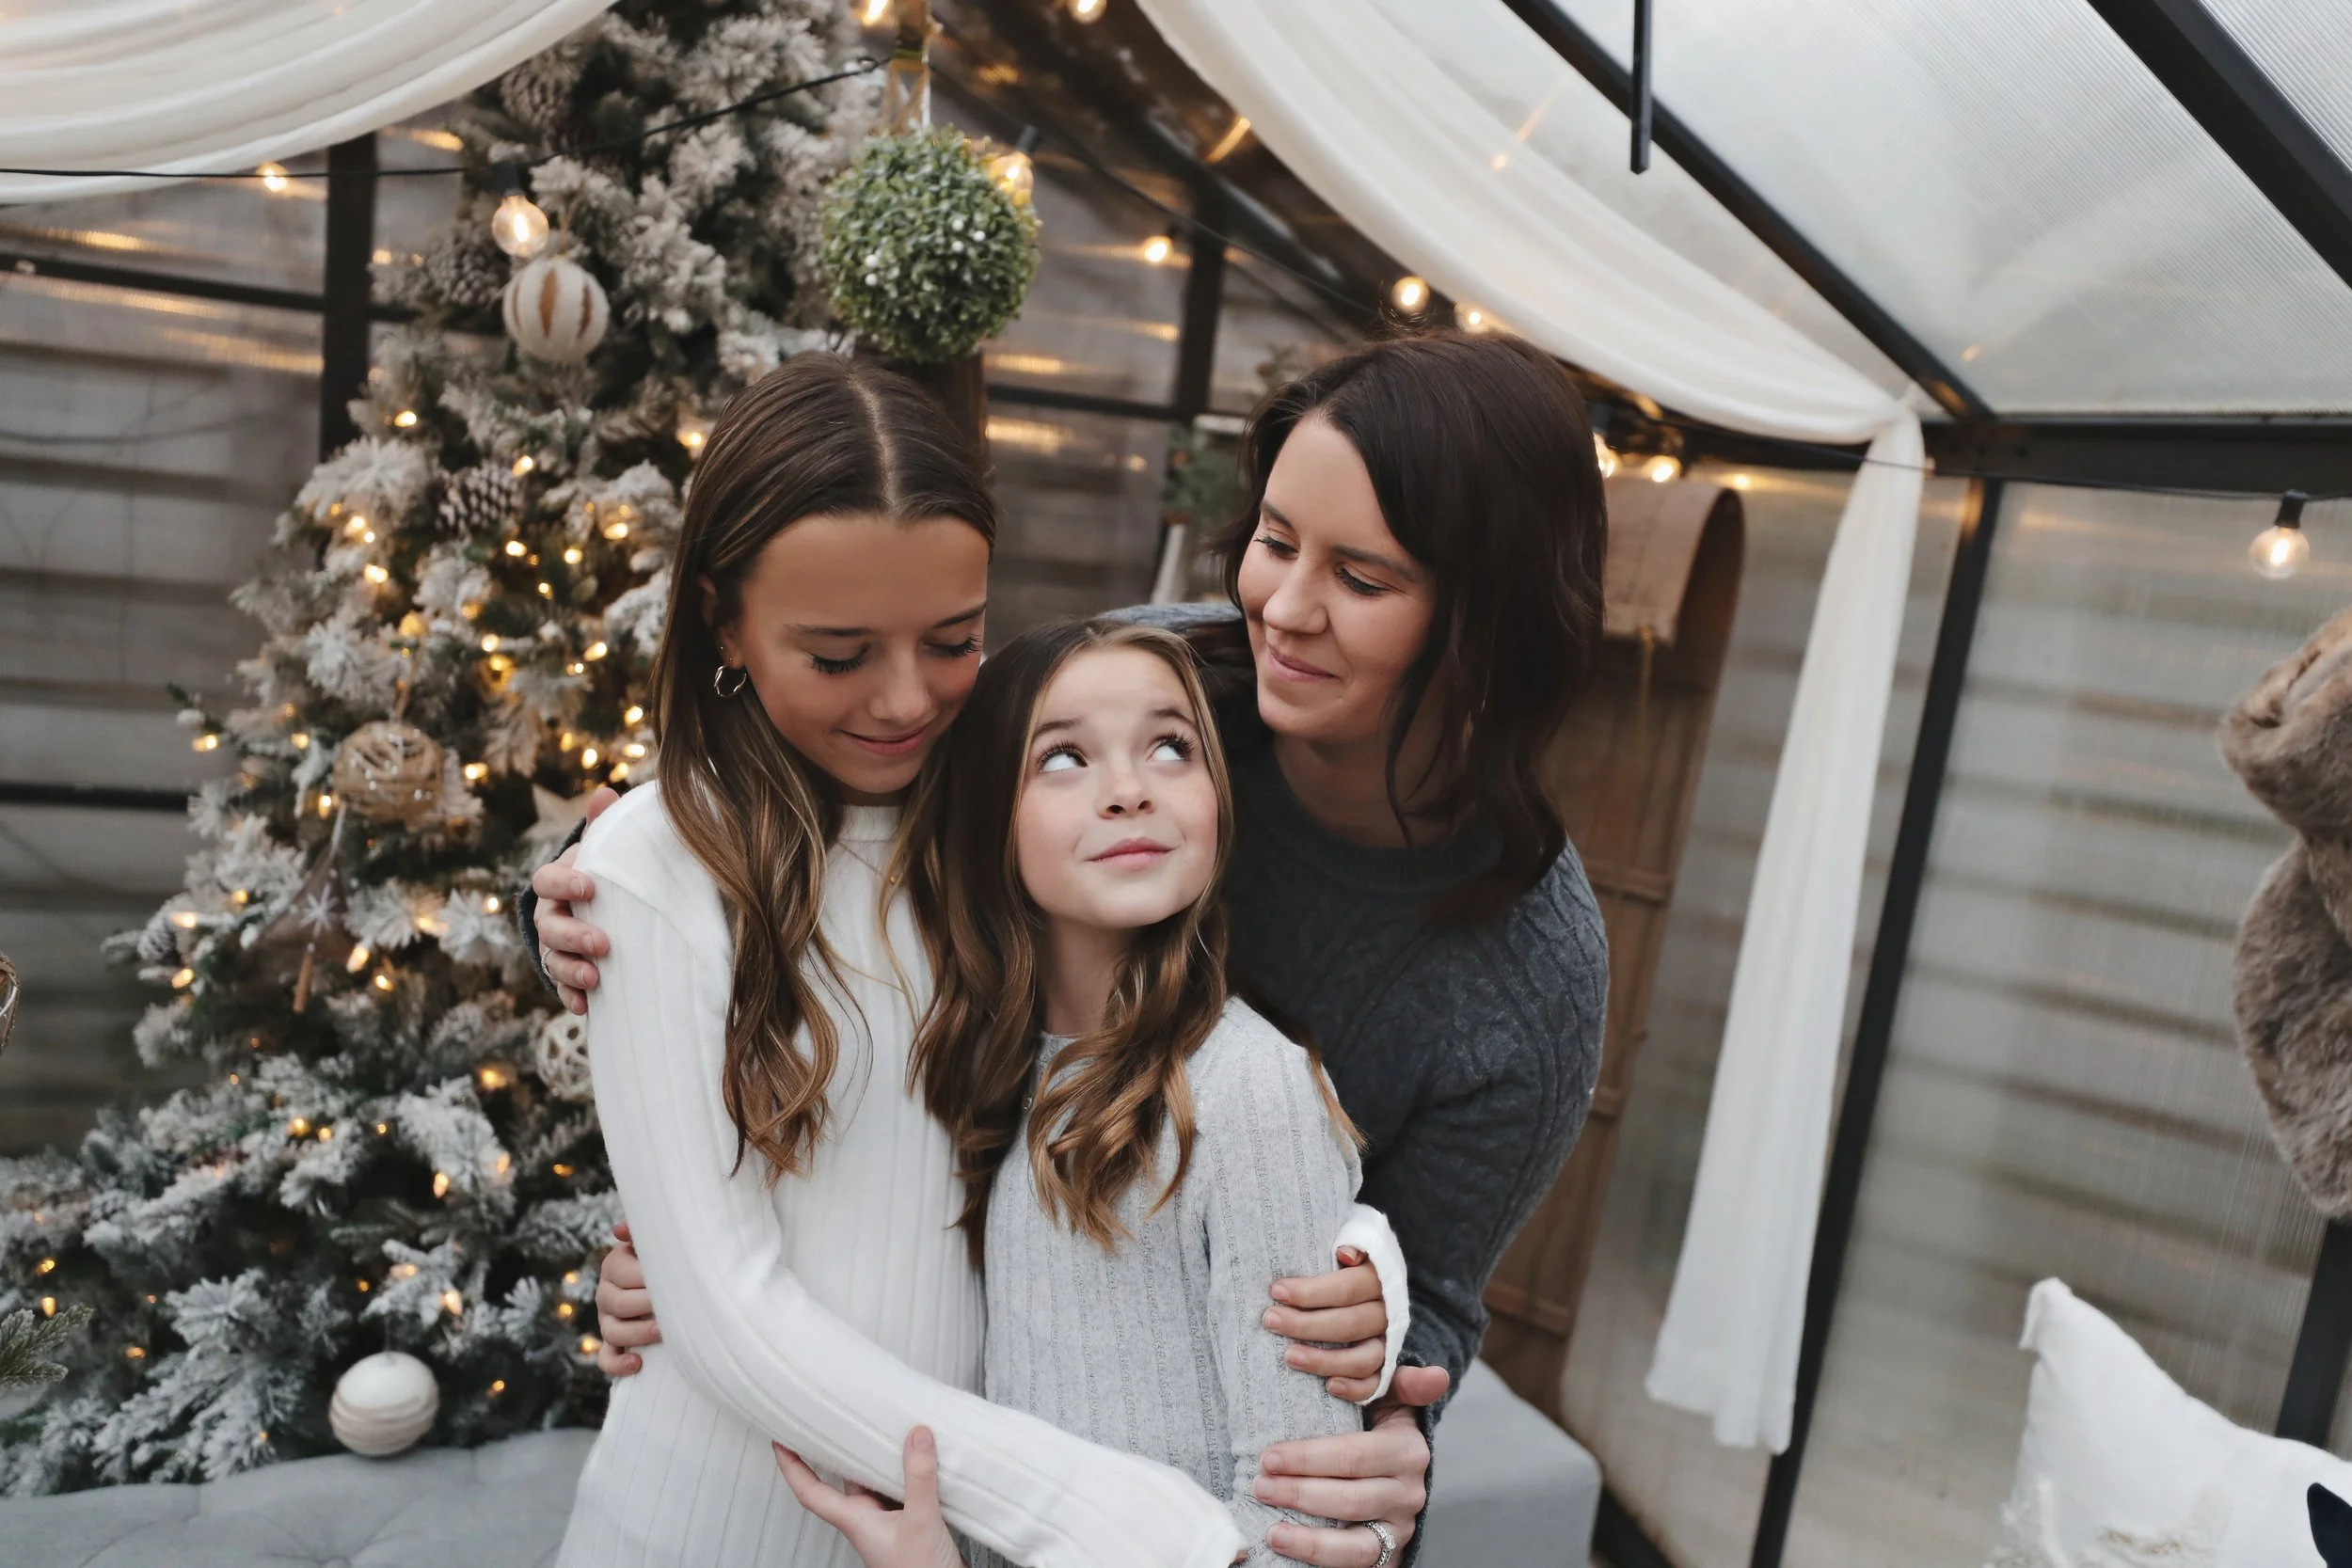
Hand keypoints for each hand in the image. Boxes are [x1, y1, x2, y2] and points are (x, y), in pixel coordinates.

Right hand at [533, 786, 618, 1012]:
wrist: (602, 907)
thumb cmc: (605, 874)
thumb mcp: (605, 850)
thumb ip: (603, 826)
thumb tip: (606, 794)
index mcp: (557, 882)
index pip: (546, 880)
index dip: (564, 883)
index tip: (589, 886)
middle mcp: (548, 915)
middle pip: (548, 925)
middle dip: (572, 935)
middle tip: (602, 943)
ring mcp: (554, 946)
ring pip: (552, 959)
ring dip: (571, 969)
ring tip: (596, 978)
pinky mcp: (566, 973)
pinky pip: (561, 987)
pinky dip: (571, 996)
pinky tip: (586, 1006)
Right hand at [595, 1221, 660, 1376]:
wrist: (673, 1282)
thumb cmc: (669, 1257)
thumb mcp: (656, 1240)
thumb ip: (643, 1230)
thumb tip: (619, 1230)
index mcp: (615, 1265)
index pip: (621, 1273)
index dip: (645, 1278)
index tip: (672, 1278)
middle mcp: (606, 1294)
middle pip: (618, 1303)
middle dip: (646, 1305)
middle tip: (674, 1305)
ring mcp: (607, 1321)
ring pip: (613, 1332)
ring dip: (638, 1334)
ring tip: (663, 1332)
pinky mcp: (611, 1345)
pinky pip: (606, 1359)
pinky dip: (618, 1364)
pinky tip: (637, 1364)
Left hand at [775, 1426, 965, 1567]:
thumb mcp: (919, 1521)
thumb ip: (918, 1478)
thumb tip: (916, 1437)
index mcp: (856, 1521)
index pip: (810, 1491)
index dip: (791, 1466)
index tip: (779, 1441)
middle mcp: (867, 1520)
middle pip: (842, 1481)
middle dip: (832, 1452)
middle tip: (825, 1423)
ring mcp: (888, 1523)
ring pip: (871, 1483)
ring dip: (870, 1459)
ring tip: (871, 1429)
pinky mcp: (911, 1523)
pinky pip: (899, 1489)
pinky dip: (902, 1470)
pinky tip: (915, 1459)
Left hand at [1256, 1365, 1445, 1565]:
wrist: (1387, 1472)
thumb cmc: (1371, 1426)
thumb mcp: (1387, 1398)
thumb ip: (1402, 1382)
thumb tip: (1437, 1375)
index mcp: (1408, 1450)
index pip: (1355, 1456)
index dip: (1308, 1458)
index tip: (1267, 1457)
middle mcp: (1409, 1493)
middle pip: (1350, 1499)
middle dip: (1299, 1493)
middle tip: (1259, 1484)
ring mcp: (1400, 1528)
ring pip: (1354, 1543)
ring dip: (1308, 1539)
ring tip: (1271, 1530)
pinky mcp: (1387, 1555)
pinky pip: (1354, 1564)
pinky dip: (1318, 1558)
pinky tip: (1287, 1547)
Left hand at [1266, 1246, 1386, 1400]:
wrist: (1361, 1296)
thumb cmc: (1338, 1271)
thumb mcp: (1339, 1251)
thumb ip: (1351, 1246)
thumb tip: (1345, 1253)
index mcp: (1379, 1279)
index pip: (1349, 1287)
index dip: (1312, 1291)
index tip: (1276, 1291)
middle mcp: (1387, 1313)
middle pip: (1351, 1323)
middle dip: (1305, 1324)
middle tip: (1269, 1320)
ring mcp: (1388, 1343)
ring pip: (1364, 1357)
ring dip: (1325, 1360)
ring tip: (1289, 1356)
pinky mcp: (1386, 1369)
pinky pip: (1376, 1384)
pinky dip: (1355, 1388)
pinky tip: (1328, 1387)